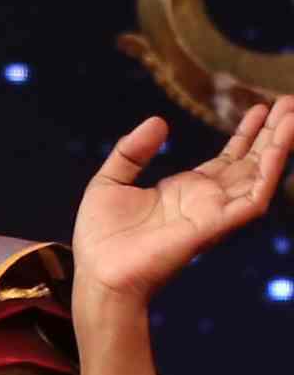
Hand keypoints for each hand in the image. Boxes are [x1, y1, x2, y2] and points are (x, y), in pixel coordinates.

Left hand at [69, 96, 293, 309]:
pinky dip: (267, 176)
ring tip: (292, 118)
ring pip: (259, 176)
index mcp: (188, 189)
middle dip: (272, 134)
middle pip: (251, 162)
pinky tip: (278, 152)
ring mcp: (215, 213)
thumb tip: (159, 122)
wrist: (98, 272)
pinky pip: (251, 200)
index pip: (229, 158)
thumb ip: (133, 150)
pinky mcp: (214, 226)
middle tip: (290, 102)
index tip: (263, 108)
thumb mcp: (111, 179)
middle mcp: (209, 200)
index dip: (247, 134)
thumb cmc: (102, 235)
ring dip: (278, 147)